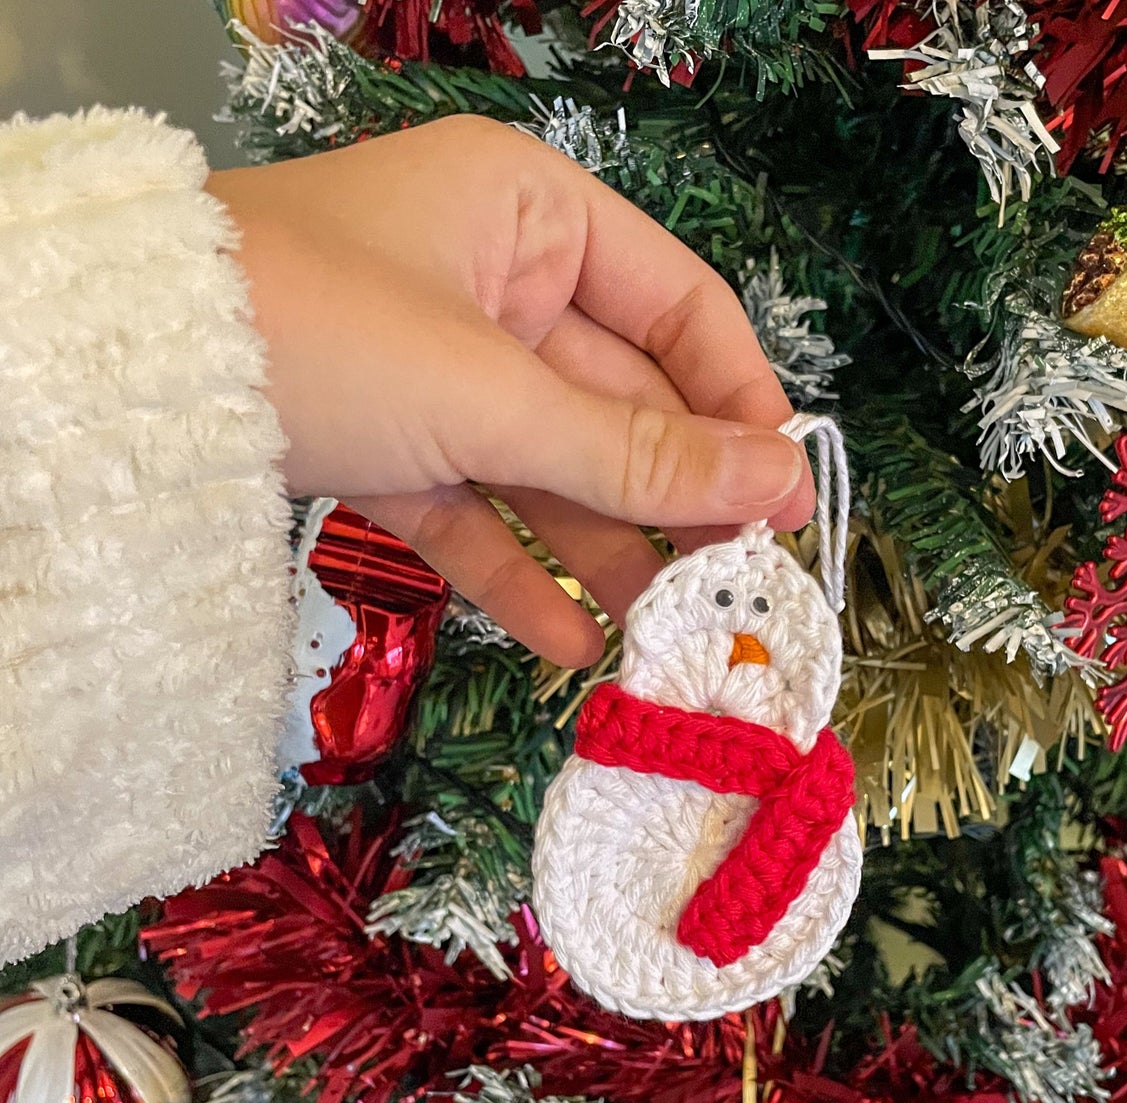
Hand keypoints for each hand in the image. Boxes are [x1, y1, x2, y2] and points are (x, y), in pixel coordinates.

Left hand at [206, 115, 811, 666]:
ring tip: (663, 638)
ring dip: (605, 555)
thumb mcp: (495, 395)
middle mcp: (495, 282)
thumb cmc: (320, 331)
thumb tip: (781, 485)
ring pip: (554, 469)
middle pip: (621, 403)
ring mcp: (441, 370)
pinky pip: (480, 511)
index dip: (742, 402)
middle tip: (736, 587)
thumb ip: (639, 455)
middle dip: (675, 499)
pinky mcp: (391, 445)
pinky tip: (573, 647)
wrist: (123, 390)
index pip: (680, 308)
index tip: (788, 492)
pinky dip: (521, 576)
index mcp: (530, 215)